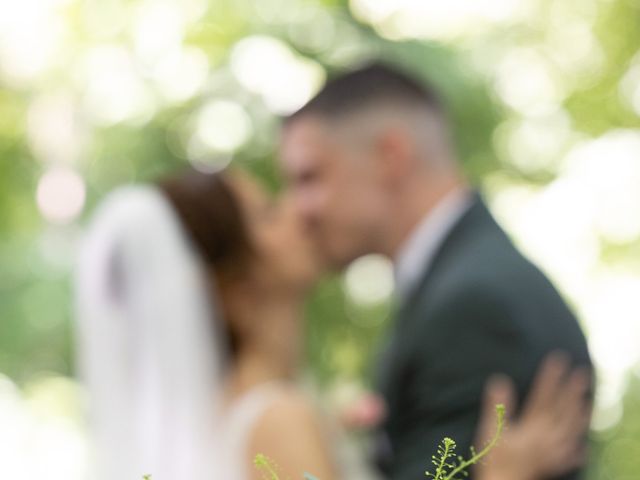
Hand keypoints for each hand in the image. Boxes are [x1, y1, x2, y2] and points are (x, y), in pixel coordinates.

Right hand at [474, 353, 591, 479]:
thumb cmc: (495, 459)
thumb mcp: (491, 430)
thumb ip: (496, 405)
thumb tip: (500, 379)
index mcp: (532, 426)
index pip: (544, 395)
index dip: (551, 376)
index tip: (557, 359)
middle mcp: (547, 437)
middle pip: (563, 410)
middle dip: (572, 389)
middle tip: (582, 372)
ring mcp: (552, 452)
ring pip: (571, 429)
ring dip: (580, 413)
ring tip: (587, 400)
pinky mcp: (551, 465)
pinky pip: (569, 455)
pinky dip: (576, 447)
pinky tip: (581, 445)